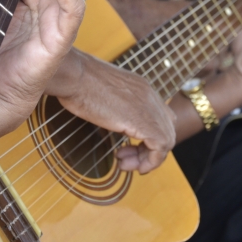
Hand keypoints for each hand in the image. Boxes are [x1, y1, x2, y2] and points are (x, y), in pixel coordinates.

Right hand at [45, 50, 176, 173]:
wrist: (74, 75)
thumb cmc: (77, 81)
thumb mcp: (102, 92)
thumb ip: (114, 104)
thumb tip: (112, 117)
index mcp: (141, 88)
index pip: (161, 115)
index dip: (149, 136)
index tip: (128, 147)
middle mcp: (150, 96)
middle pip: (167, 129)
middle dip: (148, 150)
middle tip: (125, 158)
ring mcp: (149, 107)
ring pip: (167, 139)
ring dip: (148, 158)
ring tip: (126, 164)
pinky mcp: (144, 121)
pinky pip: (161, 146)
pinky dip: (151, 161)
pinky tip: (134, 167)